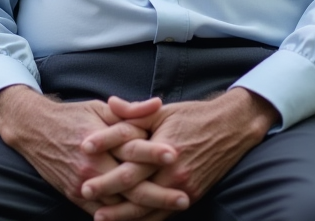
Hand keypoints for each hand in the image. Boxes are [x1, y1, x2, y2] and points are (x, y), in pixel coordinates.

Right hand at [0, 86, 185, 216]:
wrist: (35, 131)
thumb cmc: (73, 117)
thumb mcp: (101, 109)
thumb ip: (130, 111)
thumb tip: (158, 103)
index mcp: (99, 142)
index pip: (130, 149)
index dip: (153, 153)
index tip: (176, 155)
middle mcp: (91, 167)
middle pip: (129, 186)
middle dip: (158, 194)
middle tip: (184, 198)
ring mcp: (83, 186)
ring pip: (118, 206)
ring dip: (145, 211)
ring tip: (170, 213)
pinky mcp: (76, 197)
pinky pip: (103, 214)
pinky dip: (122, 219)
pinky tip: (144, 220)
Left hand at [80, 88, 280, 220]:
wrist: (231, 128)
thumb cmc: (194, 116)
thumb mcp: (163, 110)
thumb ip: (135, 112)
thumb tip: (110, 104)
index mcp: (165, 148)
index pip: (129, 156)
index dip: (105, 155)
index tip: (83, 153)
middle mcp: (174, 172)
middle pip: (135, 188)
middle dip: (107, 192)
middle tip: (83, 192)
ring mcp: (183, 188)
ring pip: (148, 208)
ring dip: (123, 215)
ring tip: (99, 217)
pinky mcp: (190, 196)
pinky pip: (164, 214)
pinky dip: (145, 220)